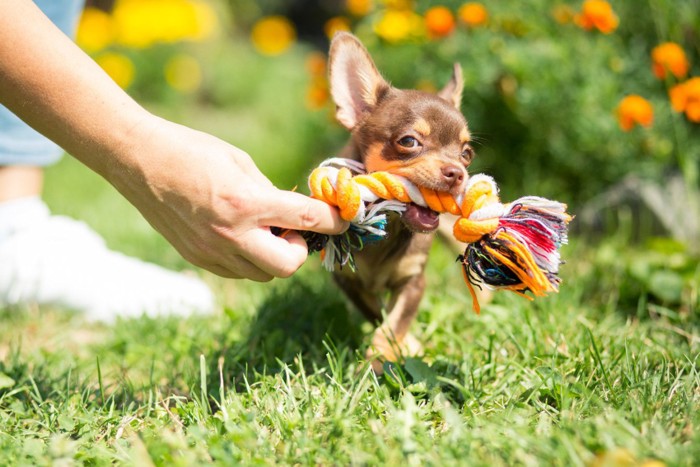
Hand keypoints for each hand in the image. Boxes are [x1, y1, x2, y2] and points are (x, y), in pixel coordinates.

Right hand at [110, 115, 347, 280]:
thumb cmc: (191, 150)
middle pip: (288, 266)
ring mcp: (211, 251)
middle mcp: (231, 234)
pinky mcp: (197, 258)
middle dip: (299, 250)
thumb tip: (294, 212)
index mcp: (246, 202)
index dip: (334, 221)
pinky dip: (249, 259)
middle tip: (292, 229)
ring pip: (263, 274)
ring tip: (263, 229)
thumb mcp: (240, 162)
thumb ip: (270, 192)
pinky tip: (241, 235)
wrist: (137, 160)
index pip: (307, 220)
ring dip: (273, 256)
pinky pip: (237, 271)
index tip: (343, 219)